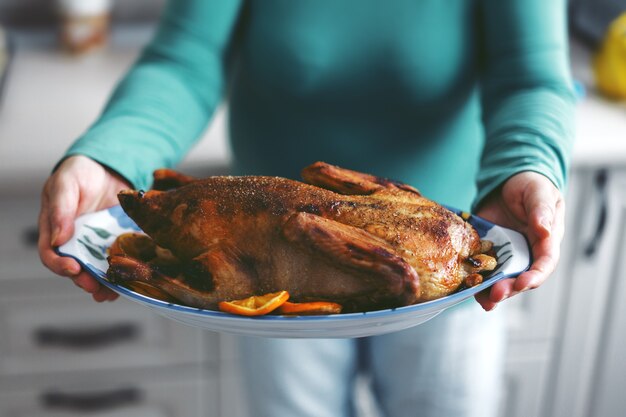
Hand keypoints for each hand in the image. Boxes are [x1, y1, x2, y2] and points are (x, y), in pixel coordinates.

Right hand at [39, 155, 130, 301]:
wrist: (106, 167)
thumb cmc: (78, 173)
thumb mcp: (65, 185)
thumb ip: (60, 210)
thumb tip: (57, 240)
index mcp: (55, 230)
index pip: (50, 254)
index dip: (59, 265)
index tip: (73, 268)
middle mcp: (75, 241)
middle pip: (76, 268)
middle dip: (85, 280)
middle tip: (96, 287)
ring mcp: (97, 243)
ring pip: (98, 269)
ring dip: (105, 283)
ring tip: (113, 292)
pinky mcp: (117, 241)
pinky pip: (120, 258)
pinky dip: (125, 269)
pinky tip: (132, 277)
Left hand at [474, 171, 564, 310]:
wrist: (508, 183)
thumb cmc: (531, 187)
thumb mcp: (539, 193)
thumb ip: (541, 210)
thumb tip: (544, 228)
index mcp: (545, 242)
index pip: (544, 265)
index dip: (534, 276)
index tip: (523, 283)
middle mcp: (526, 254)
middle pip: (521, 278)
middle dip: (510, 288)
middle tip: (496, 294)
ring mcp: (506, 255)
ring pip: (501, 279)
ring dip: (492, 292)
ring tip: (484, 300)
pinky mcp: (487, 252)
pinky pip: (482, 270)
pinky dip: (476, 281)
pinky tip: (467, 289)